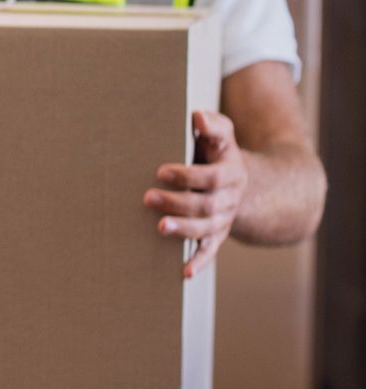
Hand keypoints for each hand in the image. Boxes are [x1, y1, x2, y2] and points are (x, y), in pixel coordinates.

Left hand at [144, 109, 247, 278]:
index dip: (187, 175)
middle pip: (206, 205)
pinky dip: (198, 262)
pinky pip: (209, 251)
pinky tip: (184, 272)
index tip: (161, 171)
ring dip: (182, 230)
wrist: (241, 183)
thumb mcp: (221, 135)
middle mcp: (229, 199)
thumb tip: (197, 116)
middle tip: (147, 197)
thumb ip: (213, 125)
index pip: (211, 177)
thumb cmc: (218, 153)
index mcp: (231, 173)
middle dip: (177, 202)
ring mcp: (223, 220)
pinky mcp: (216, 235)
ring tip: (159, 227)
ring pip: (206, 230)